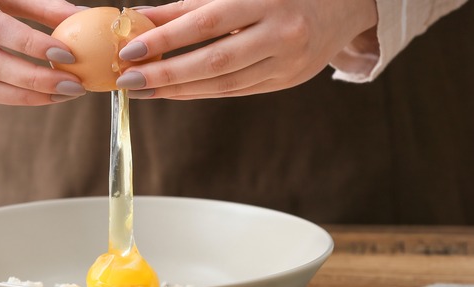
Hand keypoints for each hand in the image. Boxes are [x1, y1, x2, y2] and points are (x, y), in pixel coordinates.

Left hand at [115, 0, 378, 98]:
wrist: (345, 3)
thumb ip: (190, 4)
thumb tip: (140, 17)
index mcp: (268, 0)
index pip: (208, 21)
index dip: (166, 38)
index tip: (130, 50)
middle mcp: (281, 33)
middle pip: (214, 61)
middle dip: (166, 74)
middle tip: (128, 79)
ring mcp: (288, 62)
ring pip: (224, 84)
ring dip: (178, 90)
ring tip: (143, 90)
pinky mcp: (288, 81)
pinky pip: (237, 91)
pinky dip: (202, 92)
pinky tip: (175, 91)